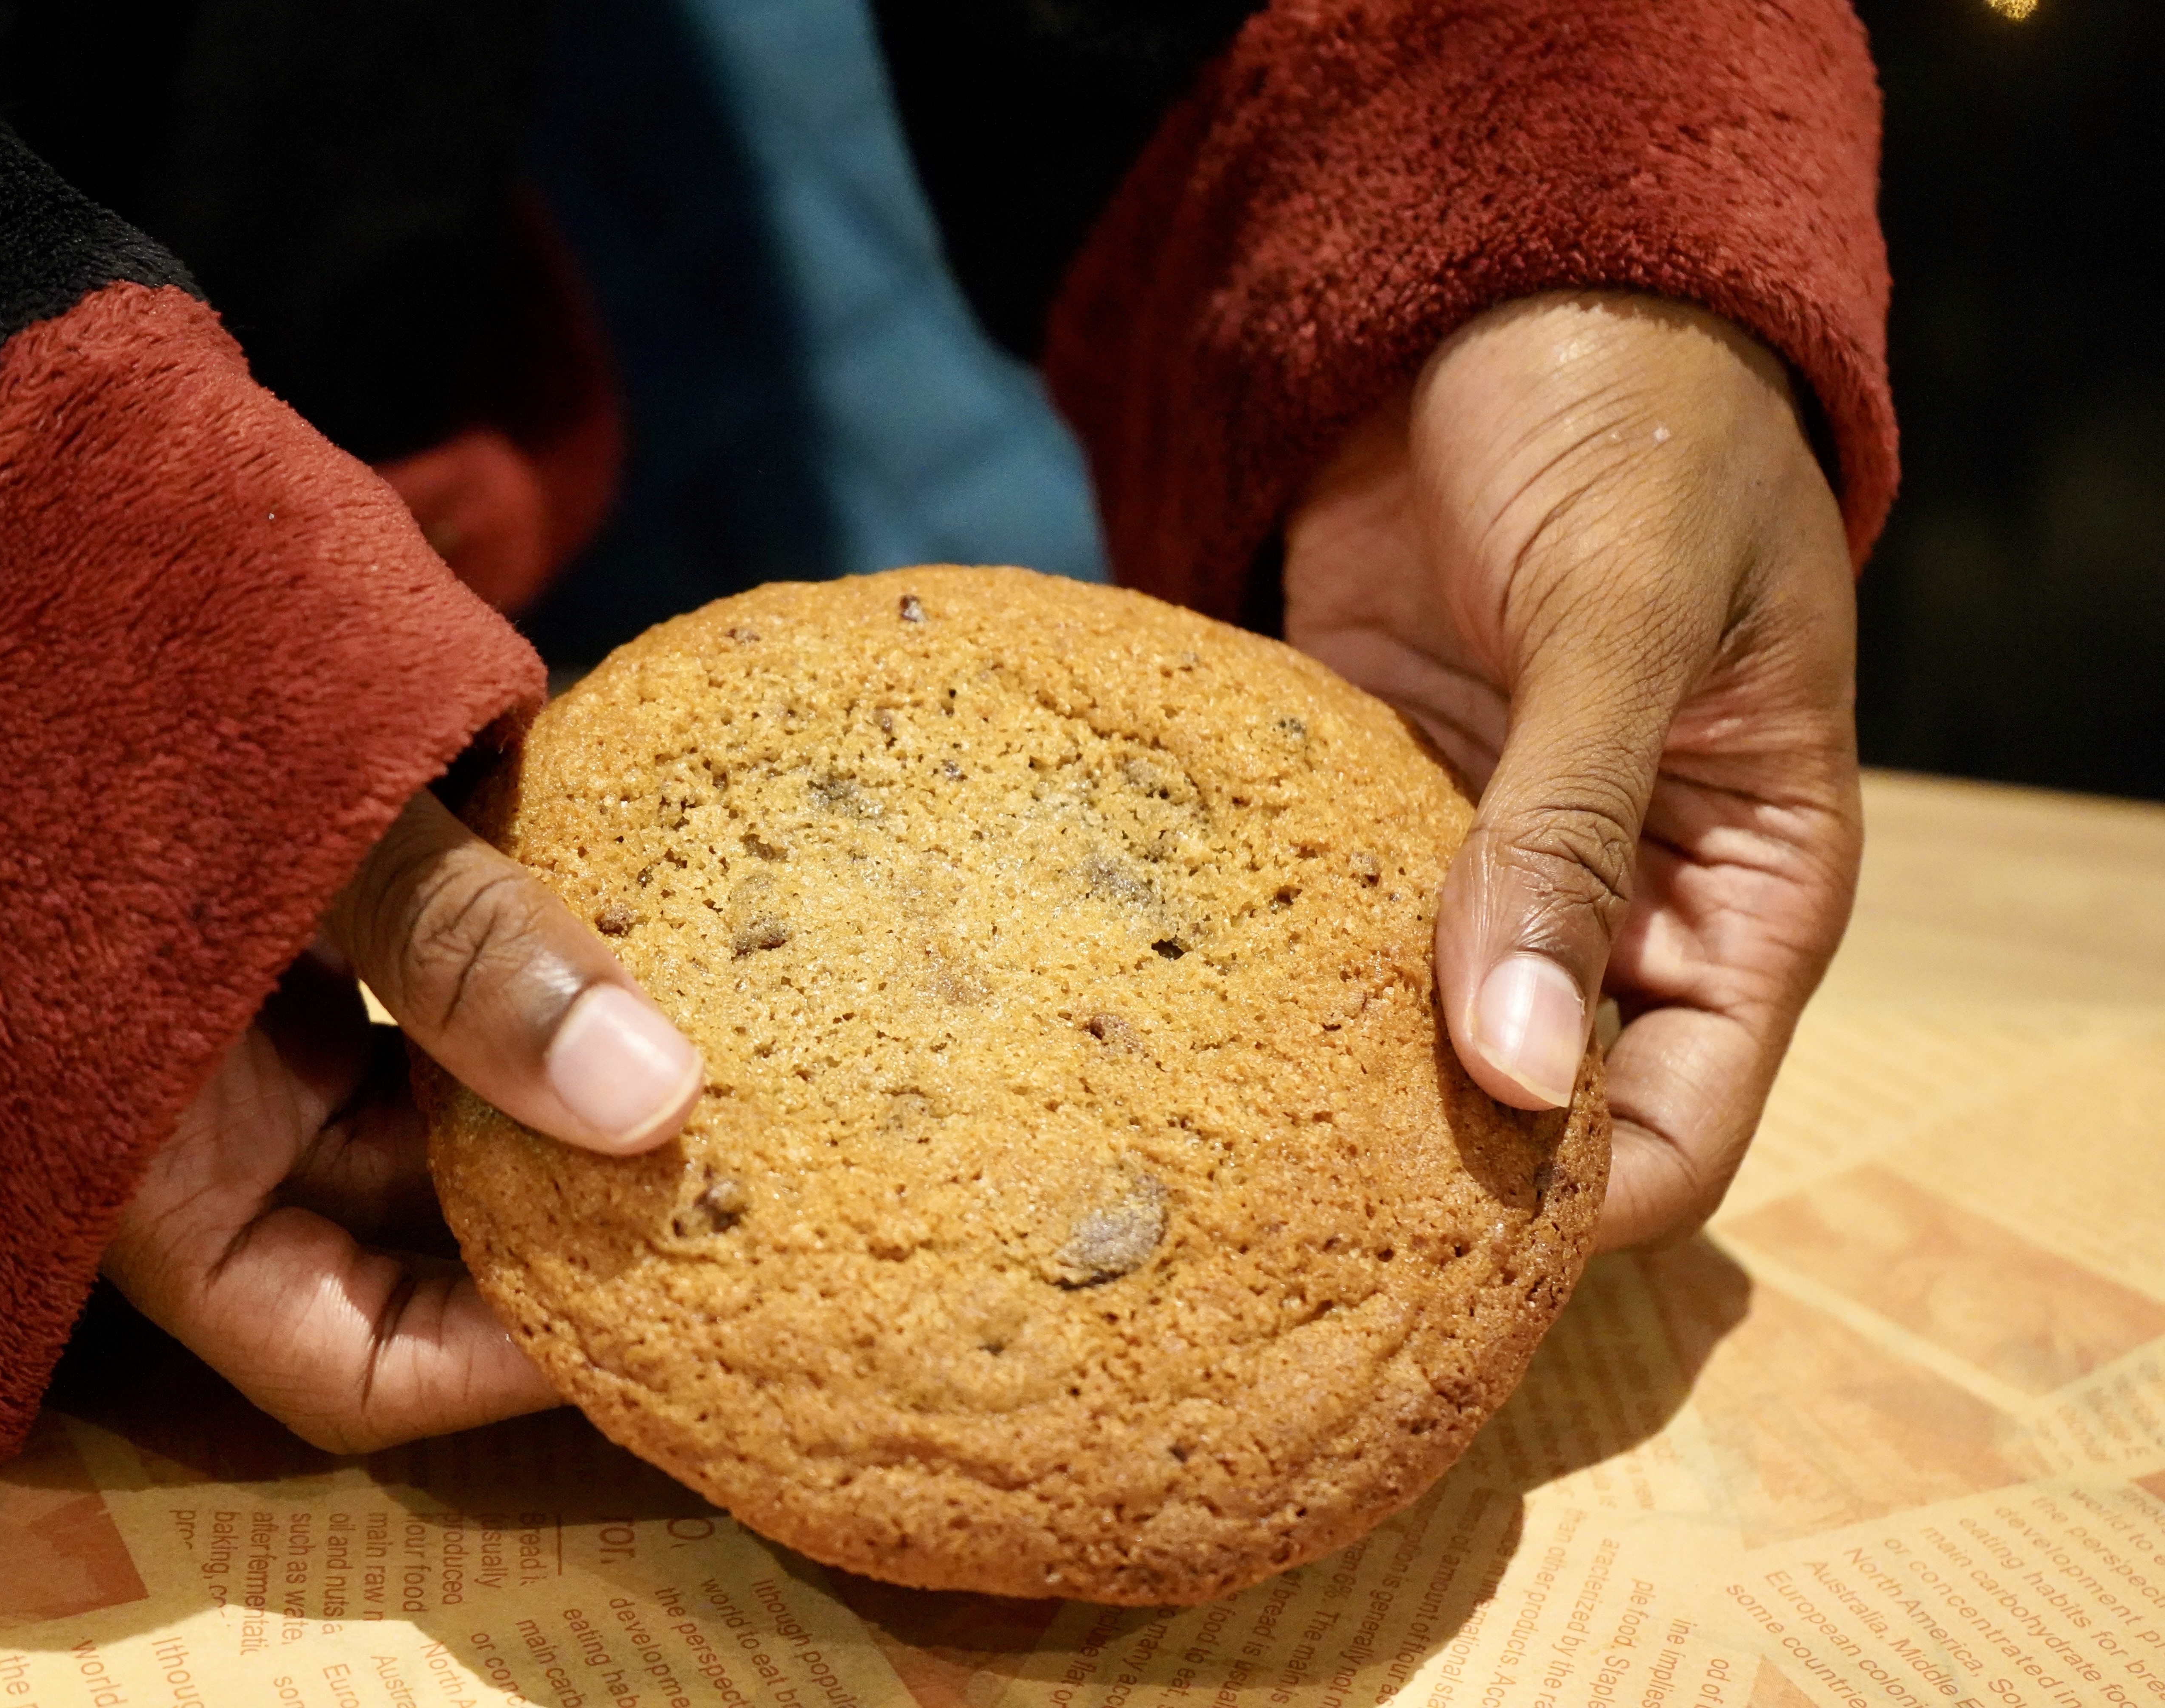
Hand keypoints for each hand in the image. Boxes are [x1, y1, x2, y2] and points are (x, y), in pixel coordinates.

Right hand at [101, 787, 703, 1451]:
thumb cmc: (61, 695)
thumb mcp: (281, 828)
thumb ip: (459, 953)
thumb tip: (656, 1096)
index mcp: (145, 1173)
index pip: (341, 1363)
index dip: (498, 1371)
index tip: (652, 1319)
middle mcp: (193, 1123)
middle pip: (410, 1242)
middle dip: (558, 1218)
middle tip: (730, 1180)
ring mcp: (236, 1022)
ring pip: (430, 1111)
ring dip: (552, 1085)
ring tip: (713, 1052)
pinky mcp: (277, 921)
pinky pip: (420, 993)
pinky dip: (516, 978)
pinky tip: (629, 933)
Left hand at [1285, 292, 1861, 1249]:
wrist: (1519, 294)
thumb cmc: (1642, 435)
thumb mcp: (1625, 625)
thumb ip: (1571, 836)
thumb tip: (1524, 1067)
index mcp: (1741, 894)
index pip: (1677, 1130)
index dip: (1571, 1200)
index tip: (1433, 1235)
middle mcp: (1614, 905)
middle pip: (1527, 1105)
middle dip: (1424, 1155)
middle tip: (1271, 1196)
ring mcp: (1479, 855)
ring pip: (1408, 1024)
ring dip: (1317, 1062)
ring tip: (1191, 1115)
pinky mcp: (1368, 793)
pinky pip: (1313, 910)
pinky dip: (1253, 945)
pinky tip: (1159, 984)